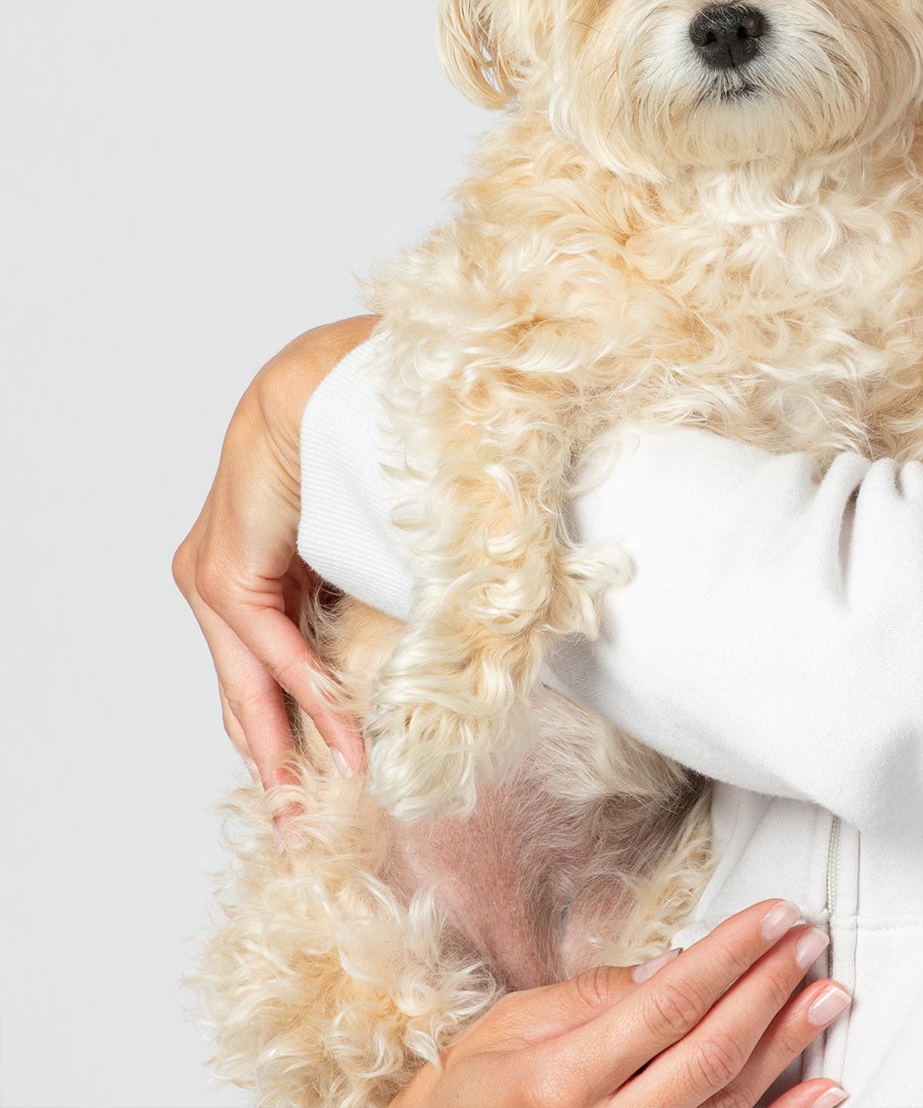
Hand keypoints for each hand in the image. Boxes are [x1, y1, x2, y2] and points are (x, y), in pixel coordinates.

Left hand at [173, 314, 378, 791]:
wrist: (329, 387)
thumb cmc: (361, 451)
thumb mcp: (365, 551)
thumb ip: (372, 605)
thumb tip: (423, 663)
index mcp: (258, 576)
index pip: (267, 674)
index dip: (296, 732)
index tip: (326, 784)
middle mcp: (222, 584)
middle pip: (247, 694)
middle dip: (279, 762)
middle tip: (303, 822)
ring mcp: (212, 580)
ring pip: (249, 683)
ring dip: (293, 742)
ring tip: (324, 795)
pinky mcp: (219, 574)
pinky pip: (266, 647)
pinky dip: (303, 690)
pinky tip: (337, 727)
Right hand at [393, 898, 850, 1107]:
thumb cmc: (469, 1098)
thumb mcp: (510, 1029)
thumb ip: (593, 998)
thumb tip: (674, 964)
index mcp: (562, 1077)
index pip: (668, 1003)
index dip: (731, 955)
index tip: (775, 916)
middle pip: (709, 1051)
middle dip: (769, 990)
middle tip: (810, 941)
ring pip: (728, 1102)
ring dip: (787, 1048)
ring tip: (827, 996)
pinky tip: (822, 1090)